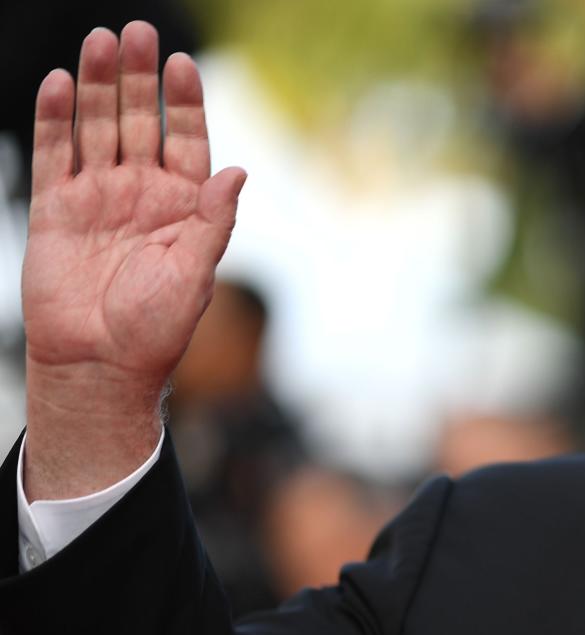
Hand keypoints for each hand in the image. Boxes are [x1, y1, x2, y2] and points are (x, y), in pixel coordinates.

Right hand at [21, 22, 245, 499]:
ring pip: (98, 129)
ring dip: (100, 86)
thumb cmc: (156, 327)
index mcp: (183, 208)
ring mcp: (98, 198)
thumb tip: (239, 170)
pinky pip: (56, 154)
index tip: (184, 64)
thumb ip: (214, 219)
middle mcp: (142, 195)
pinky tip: (64, 83)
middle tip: (139, 33)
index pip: (187, 142)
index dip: (186, 104)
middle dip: (140, 79)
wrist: (100, 363)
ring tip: (102, 42)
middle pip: (140, 123)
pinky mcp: (56, 209)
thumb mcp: (195, 272)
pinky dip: (57, 119)